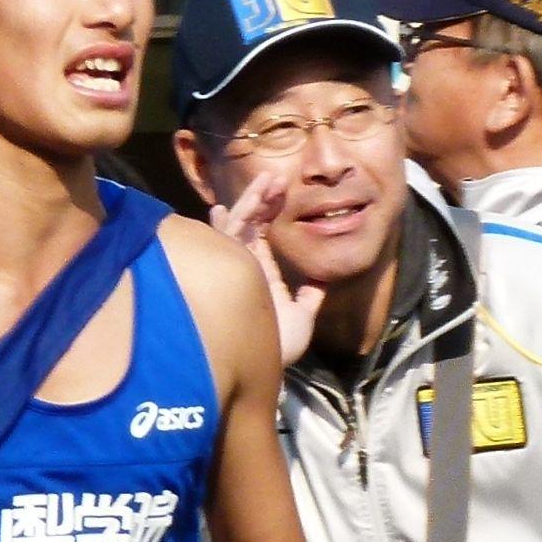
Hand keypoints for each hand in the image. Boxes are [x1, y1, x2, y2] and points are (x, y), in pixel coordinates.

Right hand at [207, 170, 326, 370]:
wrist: (264, 364)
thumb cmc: (279, 348)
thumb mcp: (302, 318)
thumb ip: (309, 298)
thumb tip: (320, 281)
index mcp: (262, 277)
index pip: (262, 238)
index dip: (269, 214)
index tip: (281, 192)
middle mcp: (244, 269)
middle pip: (249, 227)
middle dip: (261, 201)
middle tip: (276, 177)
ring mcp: (232, 270)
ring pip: (238, 228)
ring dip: (251, 202)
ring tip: (267, 180)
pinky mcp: (224, 273)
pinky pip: (221, 245)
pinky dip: (224, 225)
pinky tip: (223, 208)